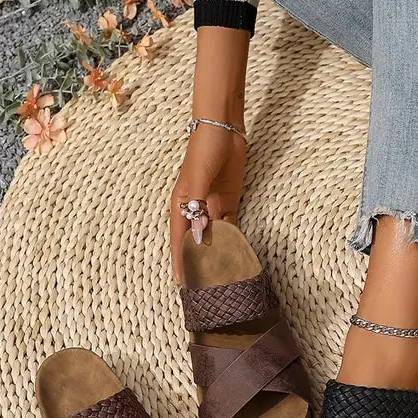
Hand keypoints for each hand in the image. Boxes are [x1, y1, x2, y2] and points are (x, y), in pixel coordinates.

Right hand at [169, 125, 245, 282]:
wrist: (224, 129)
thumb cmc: (204, 150)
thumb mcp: (199, 178)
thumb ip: (198, 207)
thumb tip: (200, 236)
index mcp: (181, 204)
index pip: (180, 239)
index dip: (181, 261)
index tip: (182, 284)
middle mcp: (195, 209)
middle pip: (197, 242)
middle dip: (199, 263)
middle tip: (204, 288)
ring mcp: (212, 206)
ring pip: (215, 237)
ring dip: (218, 254)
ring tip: (221, 277)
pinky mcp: (229, 202)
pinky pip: (230, 226)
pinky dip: (233, 240)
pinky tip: (237, 255)